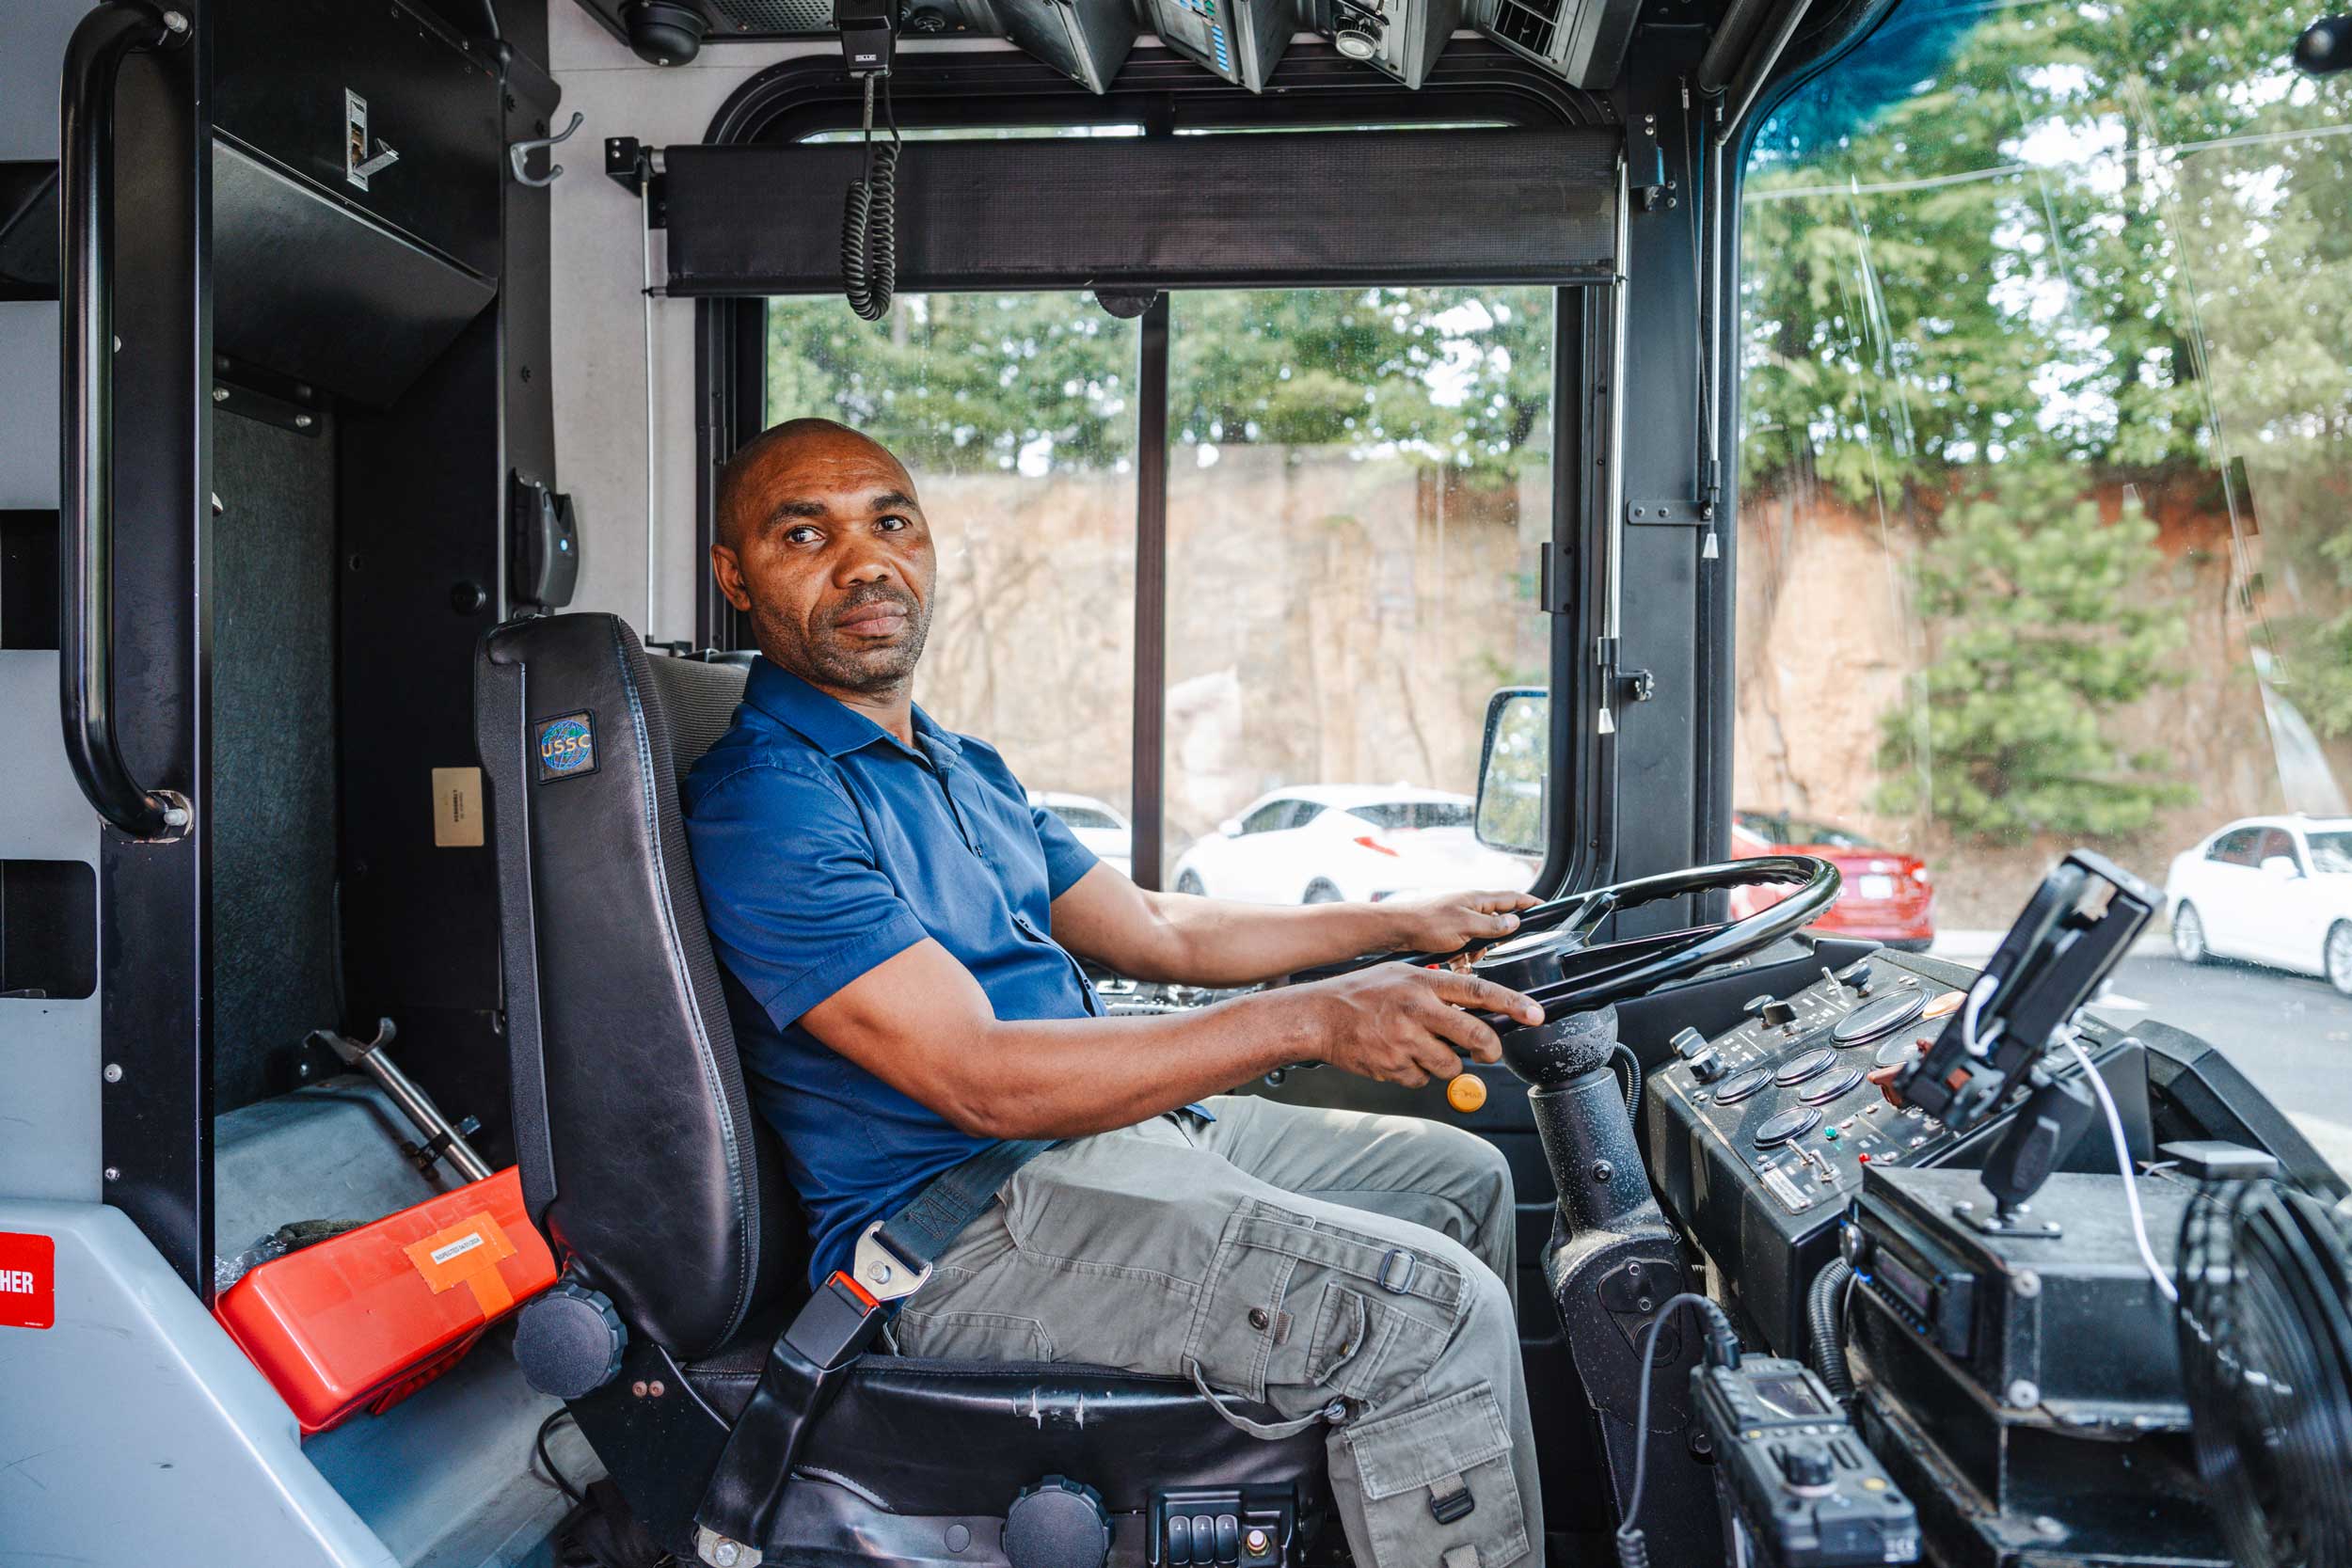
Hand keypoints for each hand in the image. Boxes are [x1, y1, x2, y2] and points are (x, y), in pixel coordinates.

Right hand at [1304, 964, 1544, 1087]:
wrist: (1319, 1016)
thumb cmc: (1361, 993)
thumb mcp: (1402, 976)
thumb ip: (1437, 990)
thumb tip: (1474, 1009)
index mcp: (1424, 983)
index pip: (1479, 992)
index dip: (1512, 1004)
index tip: (1535, 1015)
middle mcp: (1418, 1010)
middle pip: (1474, 1036)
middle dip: (1489, 1049)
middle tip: (1488, 1052)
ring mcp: (1406, 1040)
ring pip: (1451, 1065)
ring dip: (1445, 1062)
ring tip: (1421, 1047)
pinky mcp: (1394, 1066)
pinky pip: (1422, 1079)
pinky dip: (1416, 1072)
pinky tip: (1397, 1055)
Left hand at [1380, 888, 1540, 955]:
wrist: (1397, 930)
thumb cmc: (1429, 923)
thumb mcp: (1467, 926)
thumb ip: (1492, 925)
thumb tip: (1515, 922)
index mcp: (1478, 900)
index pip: (1512, 898)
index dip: (1529, 903)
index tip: (1544, 907)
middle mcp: (1469, 906)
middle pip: (1496, 921)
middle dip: (1496, 938)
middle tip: (1490, 949)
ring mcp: (1458, 918)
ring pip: (1480, 938)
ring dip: (1476, 951)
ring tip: (1466, 959)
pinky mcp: (1447, 932)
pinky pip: (1464, 947)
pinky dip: (1462, 957)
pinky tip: (1457, 967)